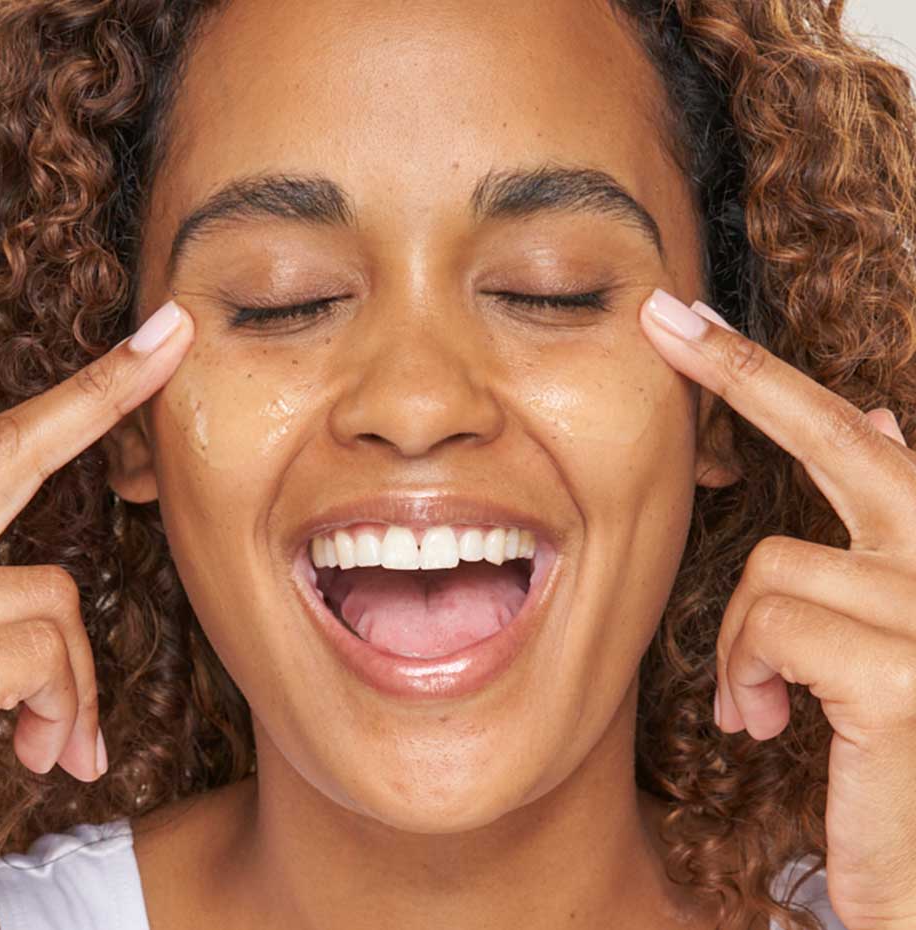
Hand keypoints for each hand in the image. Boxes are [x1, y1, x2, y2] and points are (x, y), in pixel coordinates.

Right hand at [0, 300, 191, 929]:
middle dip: (98, 391)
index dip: (74, 393)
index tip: (153, 338)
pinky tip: (34, 760)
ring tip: (48, 742)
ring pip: (49, 594)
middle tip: (176, 335)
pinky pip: (44, 655)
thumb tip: (47, 597)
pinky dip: (63, 709)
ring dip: (70, 679)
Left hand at [639, 288, 915, 929]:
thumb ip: (878, 528)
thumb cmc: (900, 748)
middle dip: (740, 370)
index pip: (855, 434)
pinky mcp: (902, 675)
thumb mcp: (888, 624)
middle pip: (836, 440)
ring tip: (764, 701)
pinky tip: (774, 723)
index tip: (695, 317)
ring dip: (743, 643)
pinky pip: (769, 628)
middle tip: (657, 314)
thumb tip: (880, 414)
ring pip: (770, 570)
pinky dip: (748, 675)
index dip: (770, 372)